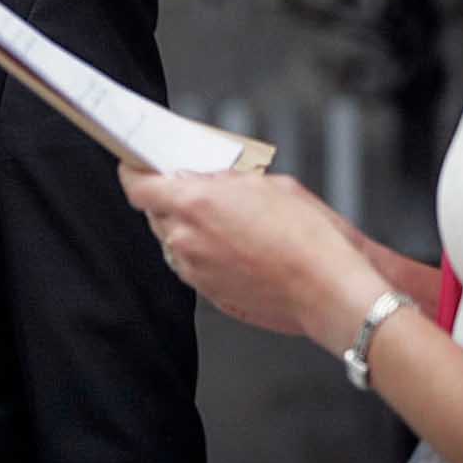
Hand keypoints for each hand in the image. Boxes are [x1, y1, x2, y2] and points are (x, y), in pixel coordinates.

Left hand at [116, 162, 384, 352]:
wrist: (328, 287)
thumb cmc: (307, 235)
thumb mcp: (266, 184)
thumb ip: (224, 182)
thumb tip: (208, 181)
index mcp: (194, 204)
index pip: (138, 187)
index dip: (135, 174)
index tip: (137, 168)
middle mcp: (185, 239)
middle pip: (155, 214)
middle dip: (171, 201)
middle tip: (198, 193)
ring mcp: (194, 271)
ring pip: (175, 243)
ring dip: (190, 230)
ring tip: (228, 224)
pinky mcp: (210, 295)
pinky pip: (194, 268)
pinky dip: (206, 256)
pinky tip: (239, 249)